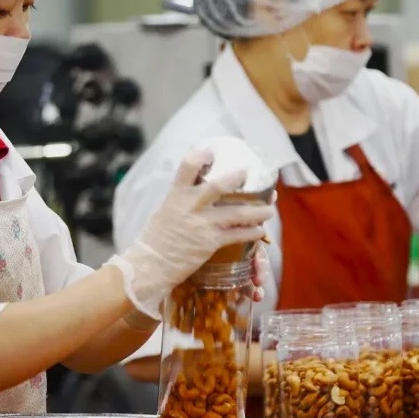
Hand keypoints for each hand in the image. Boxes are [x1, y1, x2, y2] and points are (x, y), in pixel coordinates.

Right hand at [106, 148, 272, 318]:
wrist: (148, 267)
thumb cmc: (154, 240)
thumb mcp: (164, 212)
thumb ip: (181, 201)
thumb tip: (195, 192)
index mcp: (176, 195)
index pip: (188, 166)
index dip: (202, 155)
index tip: (213, 151)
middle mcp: (190, 206)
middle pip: (219, 185)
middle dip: (238, 178)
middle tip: (250, 173)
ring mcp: (202, 224)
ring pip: (237, 213)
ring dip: (258, 211)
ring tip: (270, 209)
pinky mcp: (210, 243)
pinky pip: (237, 235)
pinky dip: (252, 233)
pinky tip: (261, 231)